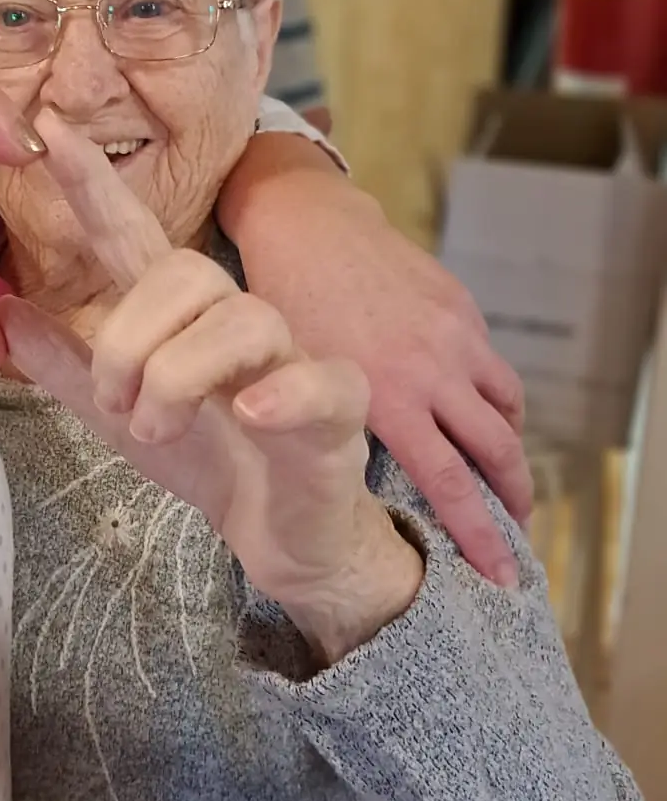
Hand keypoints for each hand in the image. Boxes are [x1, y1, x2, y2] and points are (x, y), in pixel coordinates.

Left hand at [0, 113, 422, 663]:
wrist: (286, 533)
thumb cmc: (209, 458)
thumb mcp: (119, 415)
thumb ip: (66, 367)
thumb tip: (4, 310)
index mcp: (180, 318)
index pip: (134, 235)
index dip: (94, 184)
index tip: (50, 129)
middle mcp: (238, 321)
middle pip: (185, 273)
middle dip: (128, 339)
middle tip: (113, 404)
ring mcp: (292, 359)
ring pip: (239, 322)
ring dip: (178, 379)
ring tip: (154, 430)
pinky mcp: (336, 411)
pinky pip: (319, 381)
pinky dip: (280, 393)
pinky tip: (249, 413)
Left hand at [219, 136, 527, 585]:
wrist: (306, 226)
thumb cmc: (282, 303)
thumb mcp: (296, 376)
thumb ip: (330, 426)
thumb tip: (349, 485)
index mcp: (387, 397)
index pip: (449, 484)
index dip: (478, 535)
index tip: (498, 574)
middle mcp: (432, 370)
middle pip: (495, 452)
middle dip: (512, 500)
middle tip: (518, 535)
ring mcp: (453, 336)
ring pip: (504, 407)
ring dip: (509, 449)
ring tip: (505, 480)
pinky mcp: (460, 308)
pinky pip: (491, 365)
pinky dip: (493, 398)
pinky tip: (479, 413)